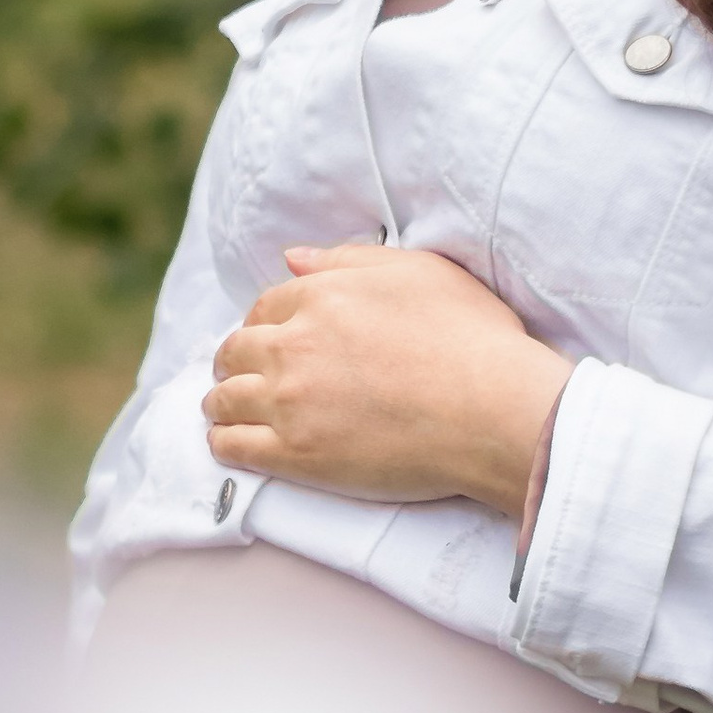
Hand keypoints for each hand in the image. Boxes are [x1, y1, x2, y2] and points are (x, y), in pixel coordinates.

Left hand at [205, 240, 574, 517]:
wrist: (491, 410)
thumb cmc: (471, 337)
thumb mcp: (419, 271)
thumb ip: (348, 260)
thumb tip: (293, 258)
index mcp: (322, 296)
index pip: (265, 306)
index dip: (263, 324)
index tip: (269, 339)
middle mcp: (294, 344)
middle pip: (235, 350)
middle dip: (233, 360)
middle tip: (238, 374)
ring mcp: (290, 401)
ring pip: (224, 398)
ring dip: (220, 401)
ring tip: (225, 410)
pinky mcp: (296, 454)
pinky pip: (233, 446)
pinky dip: (223, 442)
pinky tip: (228, 443)